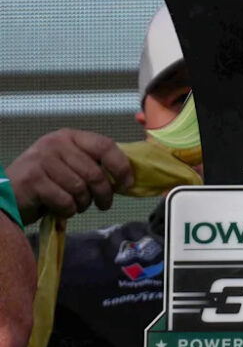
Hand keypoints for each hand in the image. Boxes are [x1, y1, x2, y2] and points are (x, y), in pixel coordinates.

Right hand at [7, 129, 133, 222]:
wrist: (9, 194)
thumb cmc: (46, 181)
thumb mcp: (70, 165)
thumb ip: (93, 164)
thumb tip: (125, 177)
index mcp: (69, 136)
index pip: (105, 145)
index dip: (121, 167)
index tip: (127, 184)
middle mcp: (55, 143)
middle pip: (95, 173)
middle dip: (104, 194)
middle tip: (103, 204)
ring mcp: (42, 160)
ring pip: (81, 189)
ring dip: (83, 203)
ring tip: (75, 204)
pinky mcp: (33, 179)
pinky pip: (66, 200)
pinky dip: (67, 210)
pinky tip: (60, 208)